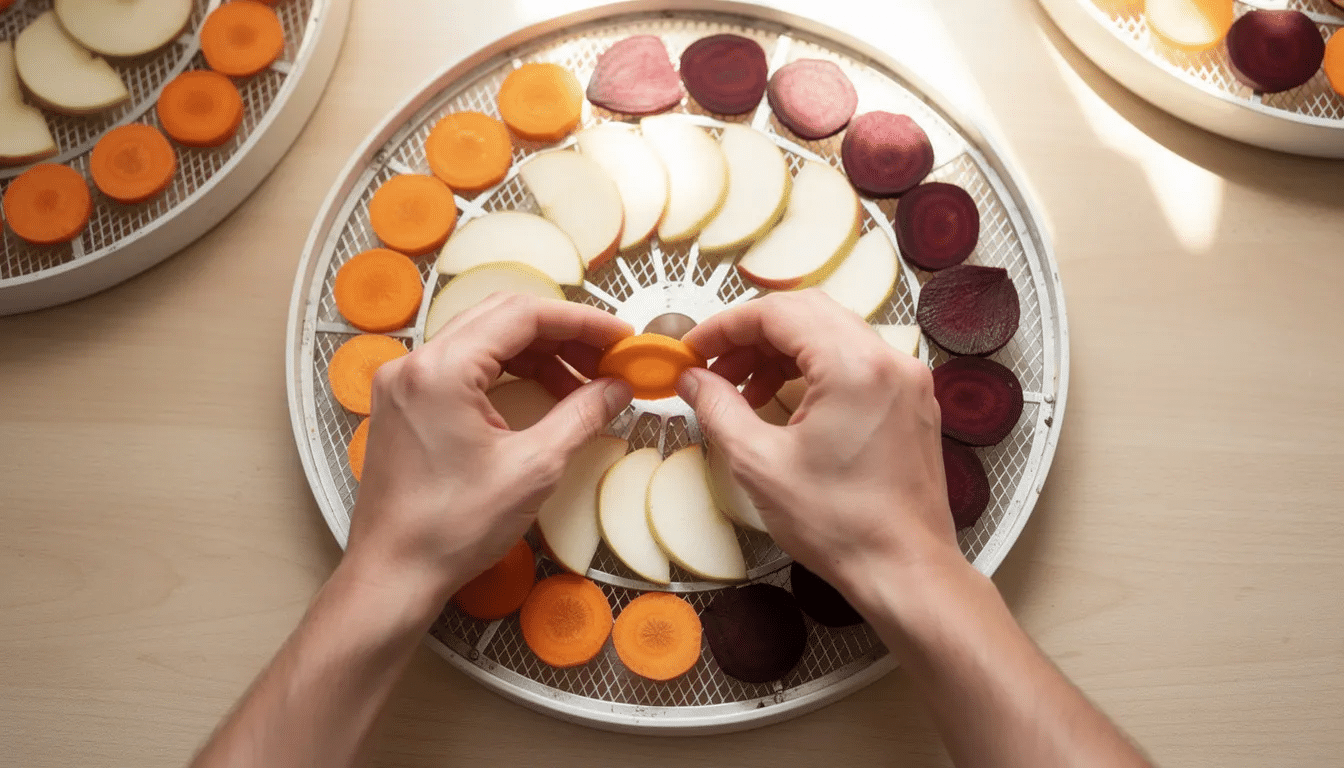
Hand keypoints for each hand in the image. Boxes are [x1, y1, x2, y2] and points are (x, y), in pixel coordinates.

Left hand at [343, 294, 633, 613]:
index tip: (619, 338)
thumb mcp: (533, 468)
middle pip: (501, 318)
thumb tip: (618, 388)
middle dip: (561, 333)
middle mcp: (415, 363)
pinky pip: (462, 367)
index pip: (522, 314)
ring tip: (582, 383)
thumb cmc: (453, 528)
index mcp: (442, 369)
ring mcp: (404, 383)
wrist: (393, 575)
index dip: (580, 320)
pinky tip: (542, 395)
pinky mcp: (404, 405)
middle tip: (607, 358)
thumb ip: (581, 416)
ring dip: (536, 353)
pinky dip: (507, 372)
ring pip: (482, 340)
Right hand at [677, 290, 958, 595]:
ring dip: (782, 352)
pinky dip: (815, 369)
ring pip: (833, 334)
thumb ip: (719, 408)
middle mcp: (889, 359)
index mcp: (854, 366)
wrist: (904, 570)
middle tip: (715, 366)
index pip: (779, 313)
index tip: (695, 349)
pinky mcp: (912, 401)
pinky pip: (857, 361)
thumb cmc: (839, 524)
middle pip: (808, 313)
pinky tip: (785, 403)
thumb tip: (691, 380)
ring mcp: (906, 379)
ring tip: (744, 390)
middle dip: (753, 334)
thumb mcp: (759, 463)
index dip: (726, 325)